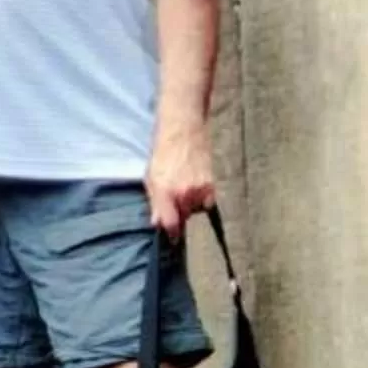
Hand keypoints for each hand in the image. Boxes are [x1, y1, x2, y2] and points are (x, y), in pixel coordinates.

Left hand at [144, 120, 217, 235]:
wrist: (184, 129)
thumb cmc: (164, 152)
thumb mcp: (151, 176)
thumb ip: (154, 202)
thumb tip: (157, 224)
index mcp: (166, 192)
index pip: (171, 224)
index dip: (172, 234)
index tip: (174, 238)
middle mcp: (186, 193)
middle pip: (187, 218)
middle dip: (183, 215)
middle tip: (179, 202)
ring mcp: (203, 188)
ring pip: (200, 209)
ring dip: (195, 204)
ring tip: (189, 186)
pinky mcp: (216, 183)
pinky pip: (211, 199)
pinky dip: (206, 197)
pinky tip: (200, 184)